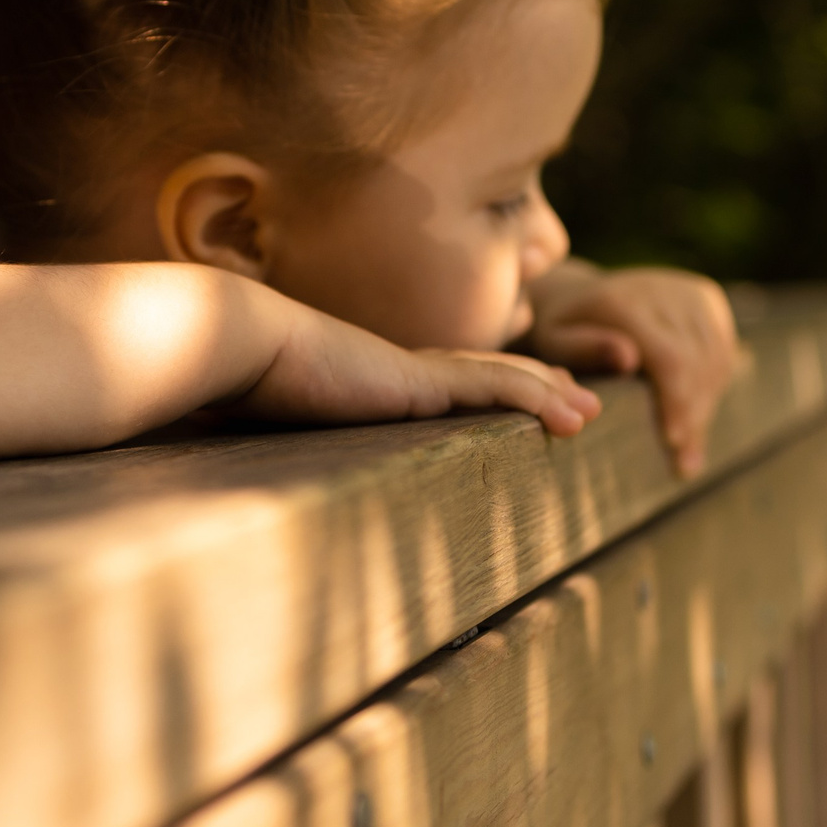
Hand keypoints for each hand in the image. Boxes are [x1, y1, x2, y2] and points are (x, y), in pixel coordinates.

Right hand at [238, 300, 602, 436]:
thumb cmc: (240, 387)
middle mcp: (403, 370)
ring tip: (591, 411)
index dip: (490, 389)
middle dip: (537, 385)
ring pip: (502, 378)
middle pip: (487, 373)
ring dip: (552, 393)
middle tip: (580, 400)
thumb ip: (288, 442)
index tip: (521, 403)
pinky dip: (538, 398)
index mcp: (376, 382)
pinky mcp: (421, 380)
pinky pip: (495, 386)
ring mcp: (415, 371)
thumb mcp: (274, 421)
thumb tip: (260, 480)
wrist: (235, 345)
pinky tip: (570, 415)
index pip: (447, 384)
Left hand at [527, 262, 738, 476]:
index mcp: (625, 301)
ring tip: (689, 448)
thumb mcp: (554, 342)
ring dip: (706, 406)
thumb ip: (583, 350)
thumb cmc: (560, 331)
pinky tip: (696, 416)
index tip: (672, 444)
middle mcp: (664, 289)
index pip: (670, 359)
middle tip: (684, 462)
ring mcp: (689, 291)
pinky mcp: (706, 298)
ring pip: (716, 358)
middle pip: (697, 362)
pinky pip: (723, 350)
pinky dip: (714, 386)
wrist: (579, 294)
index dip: (677, 405)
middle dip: (693, 415)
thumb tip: (627, 357)